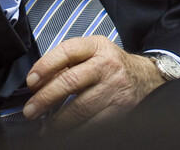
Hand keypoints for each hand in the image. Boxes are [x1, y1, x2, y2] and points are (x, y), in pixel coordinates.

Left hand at [23, 36, 163, 132]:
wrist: (148, 77)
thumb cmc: (111, 64)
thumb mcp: (92, 52)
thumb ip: (68, 62)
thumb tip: (39, 83)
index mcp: (95, 46)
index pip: (65, 51)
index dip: (45, 66)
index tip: (31, 82)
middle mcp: (106, 65)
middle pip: (70, 82)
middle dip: (45, 98)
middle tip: (31, 110)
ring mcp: (115, 88)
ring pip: (80, 107)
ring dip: (58, 120)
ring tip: (44, 126)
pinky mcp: (122, 109)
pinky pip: (95, 123)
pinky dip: (77, 130)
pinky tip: (65, 132)